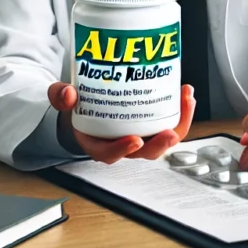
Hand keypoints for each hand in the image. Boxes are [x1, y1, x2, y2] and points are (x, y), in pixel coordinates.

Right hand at [48, 82, 194, 164]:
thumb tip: (68, 94)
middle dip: (161, 143)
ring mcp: (141, 134)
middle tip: (170, 132)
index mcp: (99, 143)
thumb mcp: (63, 99)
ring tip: (186, 101)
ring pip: (163, 137)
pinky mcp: (152, 123)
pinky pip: (169, 122)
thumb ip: (60, 96)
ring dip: (179, 123)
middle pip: (145, 151)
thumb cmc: (79, 107)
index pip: (110, 154)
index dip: (122, 150)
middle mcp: (123, 142)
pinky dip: (180, 111)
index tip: (134, 140)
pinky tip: (185, 93)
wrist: (87, 103)